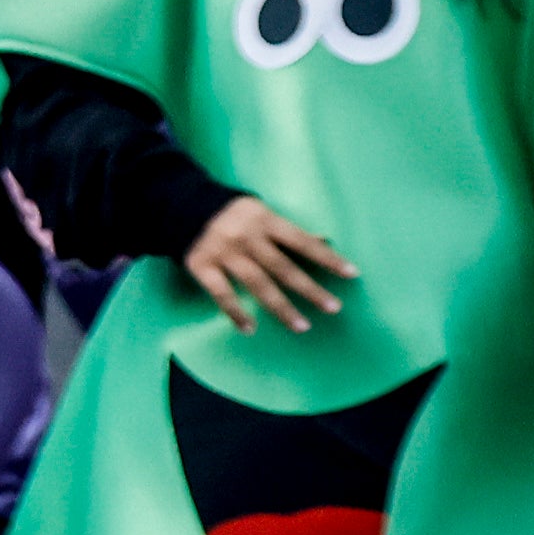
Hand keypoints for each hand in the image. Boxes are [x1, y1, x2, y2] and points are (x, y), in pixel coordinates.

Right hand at [181, 194, 353, 332]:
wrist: (182, 205)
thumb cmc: (234, 213)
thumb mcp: (263, 213)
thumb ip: (290, 231)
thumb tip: (326, 240)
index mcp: (265, 220)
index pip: (303, 241)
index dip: (327, 258)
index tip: (351, 274)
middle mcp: (247, 237)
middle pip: (283, 268)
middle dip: (310, 289)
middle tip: (333, 308)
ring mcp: (224, 252)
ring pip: (257, 284)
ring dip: (281, 307)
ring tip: (302, 326)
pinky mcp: (202, 265)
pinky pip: (221, 293)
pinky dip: (235, 312)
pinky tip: (250, 329)